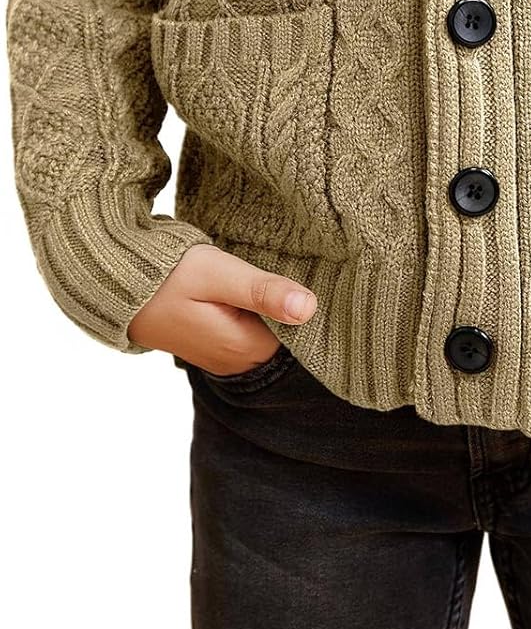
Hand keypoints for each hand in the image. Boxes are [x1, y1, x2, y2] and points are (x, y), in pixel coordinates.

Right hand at [127, 243, 317, 374]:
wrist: (114, 282)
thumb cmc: (166, 275)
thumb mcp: (218, 275)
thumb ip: (262, 292)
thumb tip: (310, 308)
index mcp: (242, 347)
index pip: (300, 337)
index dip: (309, 308)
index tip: (318, 280)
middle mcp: (235, 358)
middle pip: (285, 337)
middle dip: (293, 309)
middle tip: (303, 270)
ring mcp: (222, 352)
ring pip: (267, 332)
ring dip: (274, 307)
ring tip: (284, 274)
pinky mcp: (212, 340)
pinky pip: (248, 329)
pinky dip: (256, 310)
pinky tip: (257, 287)